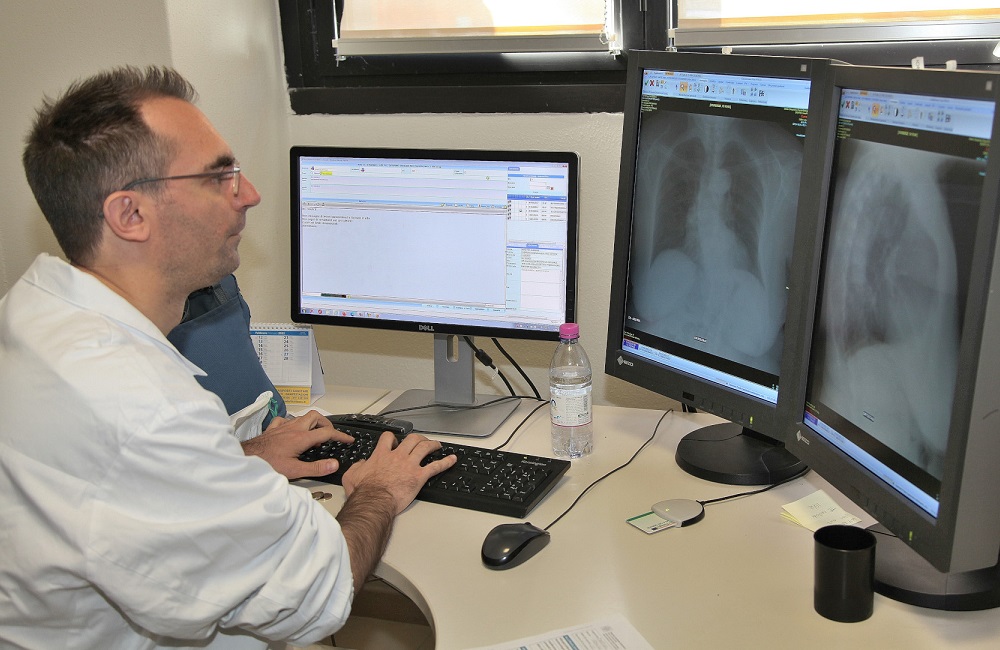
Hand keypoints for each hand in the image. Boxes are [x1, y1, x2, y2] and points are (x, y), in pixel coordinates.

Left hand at [241, 410, 350, 478]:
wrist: (247, 457)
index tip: (348, 439)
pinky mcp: (273, 429)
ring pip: (303, 417)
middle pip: (316, 418)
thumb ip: (316, 468)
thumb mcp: (295, 470)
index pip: (327, 433)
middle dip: (327, 424)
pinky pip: (286, 420)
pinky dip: (294, 423)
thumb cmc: (267, 463)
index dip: (340, 436)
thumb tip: (333, 464)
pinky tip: (292, 430)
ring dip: (312, 423)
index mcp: (301, 438)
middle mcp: (294, 429)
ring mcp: (283, 427)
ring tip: (315, 434)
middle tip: (331, 434)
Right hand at [336, 431, 456, 585]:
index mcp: (381, 455)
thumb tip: (361, 464)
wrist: (374, 501)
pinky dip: (446, 462)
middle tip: (421, 440)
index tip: (395, 441)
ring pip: (424, 448)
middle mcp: (397, 457)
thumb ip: (357, 467)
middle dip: (418, 438)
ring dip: (432, 445)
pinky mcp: (419, 476)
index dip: (393, 438)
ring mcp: (409, 465)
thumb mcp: (351, 476)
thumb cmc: (364, 491)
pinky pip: (436, 466)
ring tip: (437, 445)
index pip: (388, 438)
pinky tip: (452, 460)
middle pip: (411, 439)